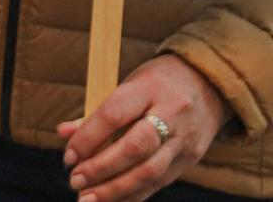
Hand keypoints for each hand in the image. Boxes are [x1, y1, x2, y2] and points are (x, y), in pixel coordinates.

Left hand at [57, 55, 227, 201]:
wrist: (208, 83)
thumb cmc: (157, 82)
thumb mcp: (128, 84)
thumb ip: (97, 111)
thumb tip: (64, 133)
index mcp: (149, 87)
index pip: (114, 115)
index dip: (88, 138)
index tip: (69, 156)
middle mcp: (171, 114)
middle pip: (135, 147)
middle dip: (101, 168)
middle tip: (76, 180)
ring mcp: (184, 139)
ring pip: (150, 171)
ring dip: (115, 190)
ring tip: (88, 198)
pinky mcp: (191, 158)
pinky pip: (160, 182)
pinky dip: (133, 195)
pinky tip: (112, 201)